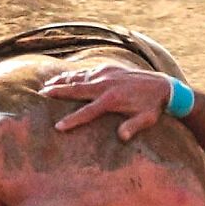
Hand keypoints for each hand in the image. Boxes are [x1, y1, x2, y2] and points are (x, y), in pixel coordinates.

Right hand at [42, 67, 175, 141]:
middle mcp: (106, 84)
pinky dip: (74, 74)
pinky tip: (66, 77)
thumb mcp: (146, 120)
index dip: (72, 120)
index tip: (58, 127)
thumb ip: (133, 127)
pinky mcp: (109, 68)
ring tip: (46, 84)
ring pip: (79, 77)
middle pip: (76, 88)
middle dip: (58, 91)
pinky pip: (87, 71)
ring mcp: (106, 73)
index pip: (87, 112)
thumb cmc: (152, 107)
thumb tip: (122, 137)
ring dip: (62, 80)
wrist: (163, 85)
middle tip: (41, 94)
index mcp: (112, 99)